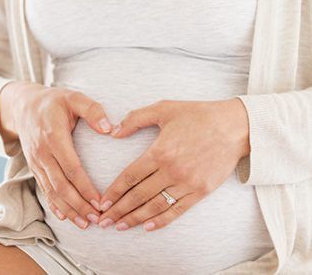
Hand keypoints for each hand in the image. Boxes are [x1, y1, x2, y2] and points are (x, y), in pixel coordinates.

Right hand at [14, 86, 114, 229]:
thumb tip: (110, 128)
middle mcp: (42, 152)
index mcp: (54, 137)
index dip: (85, 187)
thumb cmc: (53, 101)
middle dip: (79, 205)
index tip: (101, 202)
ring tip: (86, 224)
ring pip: (52, 191)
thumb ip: (92, 110)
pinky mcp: (34, 166)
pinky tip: (65, 217)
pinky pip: (44, 189)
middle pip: (61, 185)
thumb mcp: (73, 97)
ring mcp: (36, 161)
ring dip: (68, 209)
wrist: (22, 105)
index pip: (71, 167)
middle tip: (97, 219)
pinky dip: (54, 204)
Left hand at [96, 98, 250, 231]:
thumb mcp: (162, 108)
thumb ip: (135, 119)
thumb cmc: (197, 115)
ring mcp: (188, 183)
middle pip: (139, 196)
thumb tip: (113, 132)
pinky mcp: (202, 191)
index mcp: (159, 152)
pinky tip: (147, 227)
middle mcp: (172, 171)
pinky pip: (178, 210)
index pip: (130, 177)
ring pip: (156, 206)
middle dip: (119, 210)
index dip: (114, 191)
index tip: (101, 202)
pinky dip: (162, 220)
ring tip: (120, 226)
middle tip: (103, 221)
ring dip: (136, 218)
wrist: (234, 127)